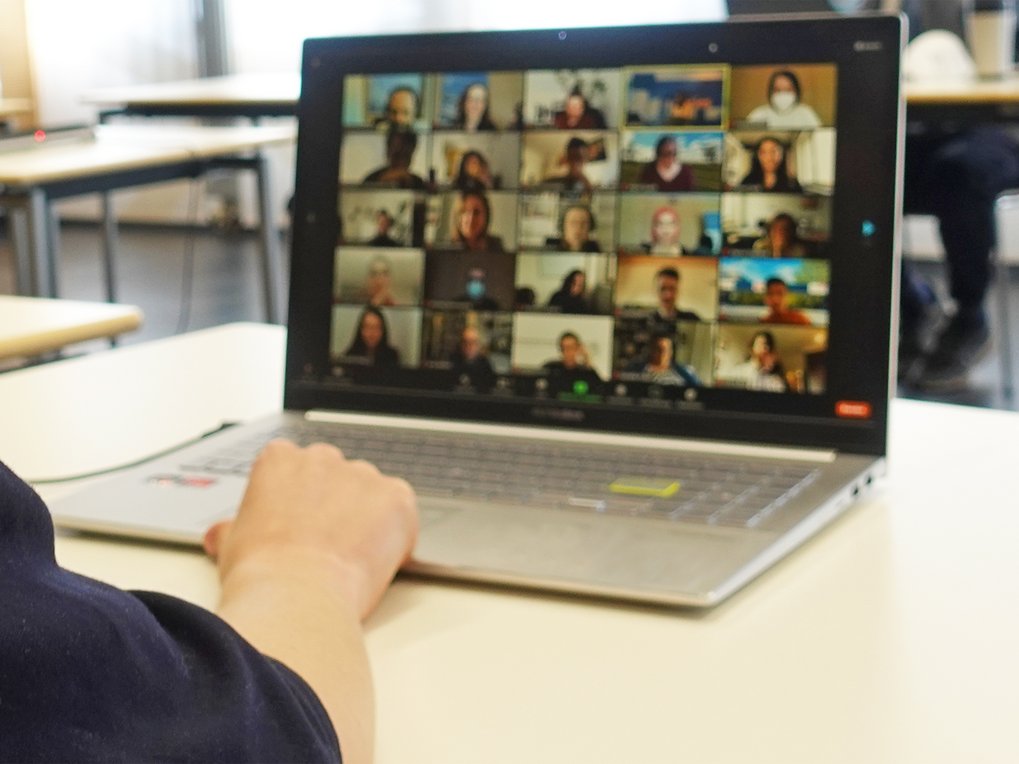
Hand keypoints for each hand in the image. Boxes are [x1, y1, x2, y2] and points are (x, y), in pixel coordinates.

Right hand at [204, 439, 418, 619]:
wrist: (297, 596)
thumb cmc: (261, 574)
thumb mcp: (232, 544)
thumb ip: (233, 527)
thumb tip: (221, 533)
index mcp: (280, 459)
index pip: (297, 470)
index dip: (301, 504)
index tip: (301, 528)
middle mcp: (323, 458)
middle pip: (337, 478)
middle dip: (336, 507)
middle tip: (327, 548)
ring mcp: (363, 475)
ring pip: (372, 494)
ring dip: (367, 520)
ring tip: (349, 561)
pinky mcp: (396, 497)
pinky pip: (402, 513)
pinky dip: (396, 535)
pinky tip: (374, 561)